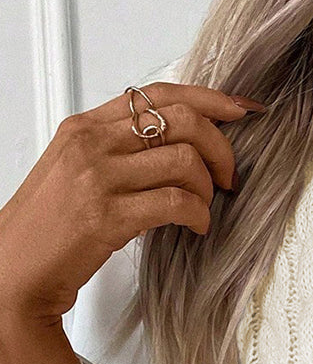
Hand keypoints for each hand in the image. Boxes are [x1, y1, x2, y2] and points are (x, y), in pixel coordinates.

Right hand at [0, 82, 263, 326]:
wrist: (16, 269)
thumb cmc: (50, 228)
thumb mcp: (77, 171)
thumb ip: (118, 150)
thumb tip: (176, 145)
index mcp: (85, 127)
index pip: (158, 93)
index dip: (209, 99)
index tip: (239, 110)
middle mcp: (91, 144)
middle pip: (183, 120)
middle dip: (220, 148)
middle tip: (228, 177)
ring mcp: (99, 178)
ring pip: (186, 160)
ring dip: (209, 188)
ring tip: (204, 208)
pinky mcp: (109, 217)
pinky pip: (177, 203)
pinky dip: (199, 215)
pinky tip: (197, 227)